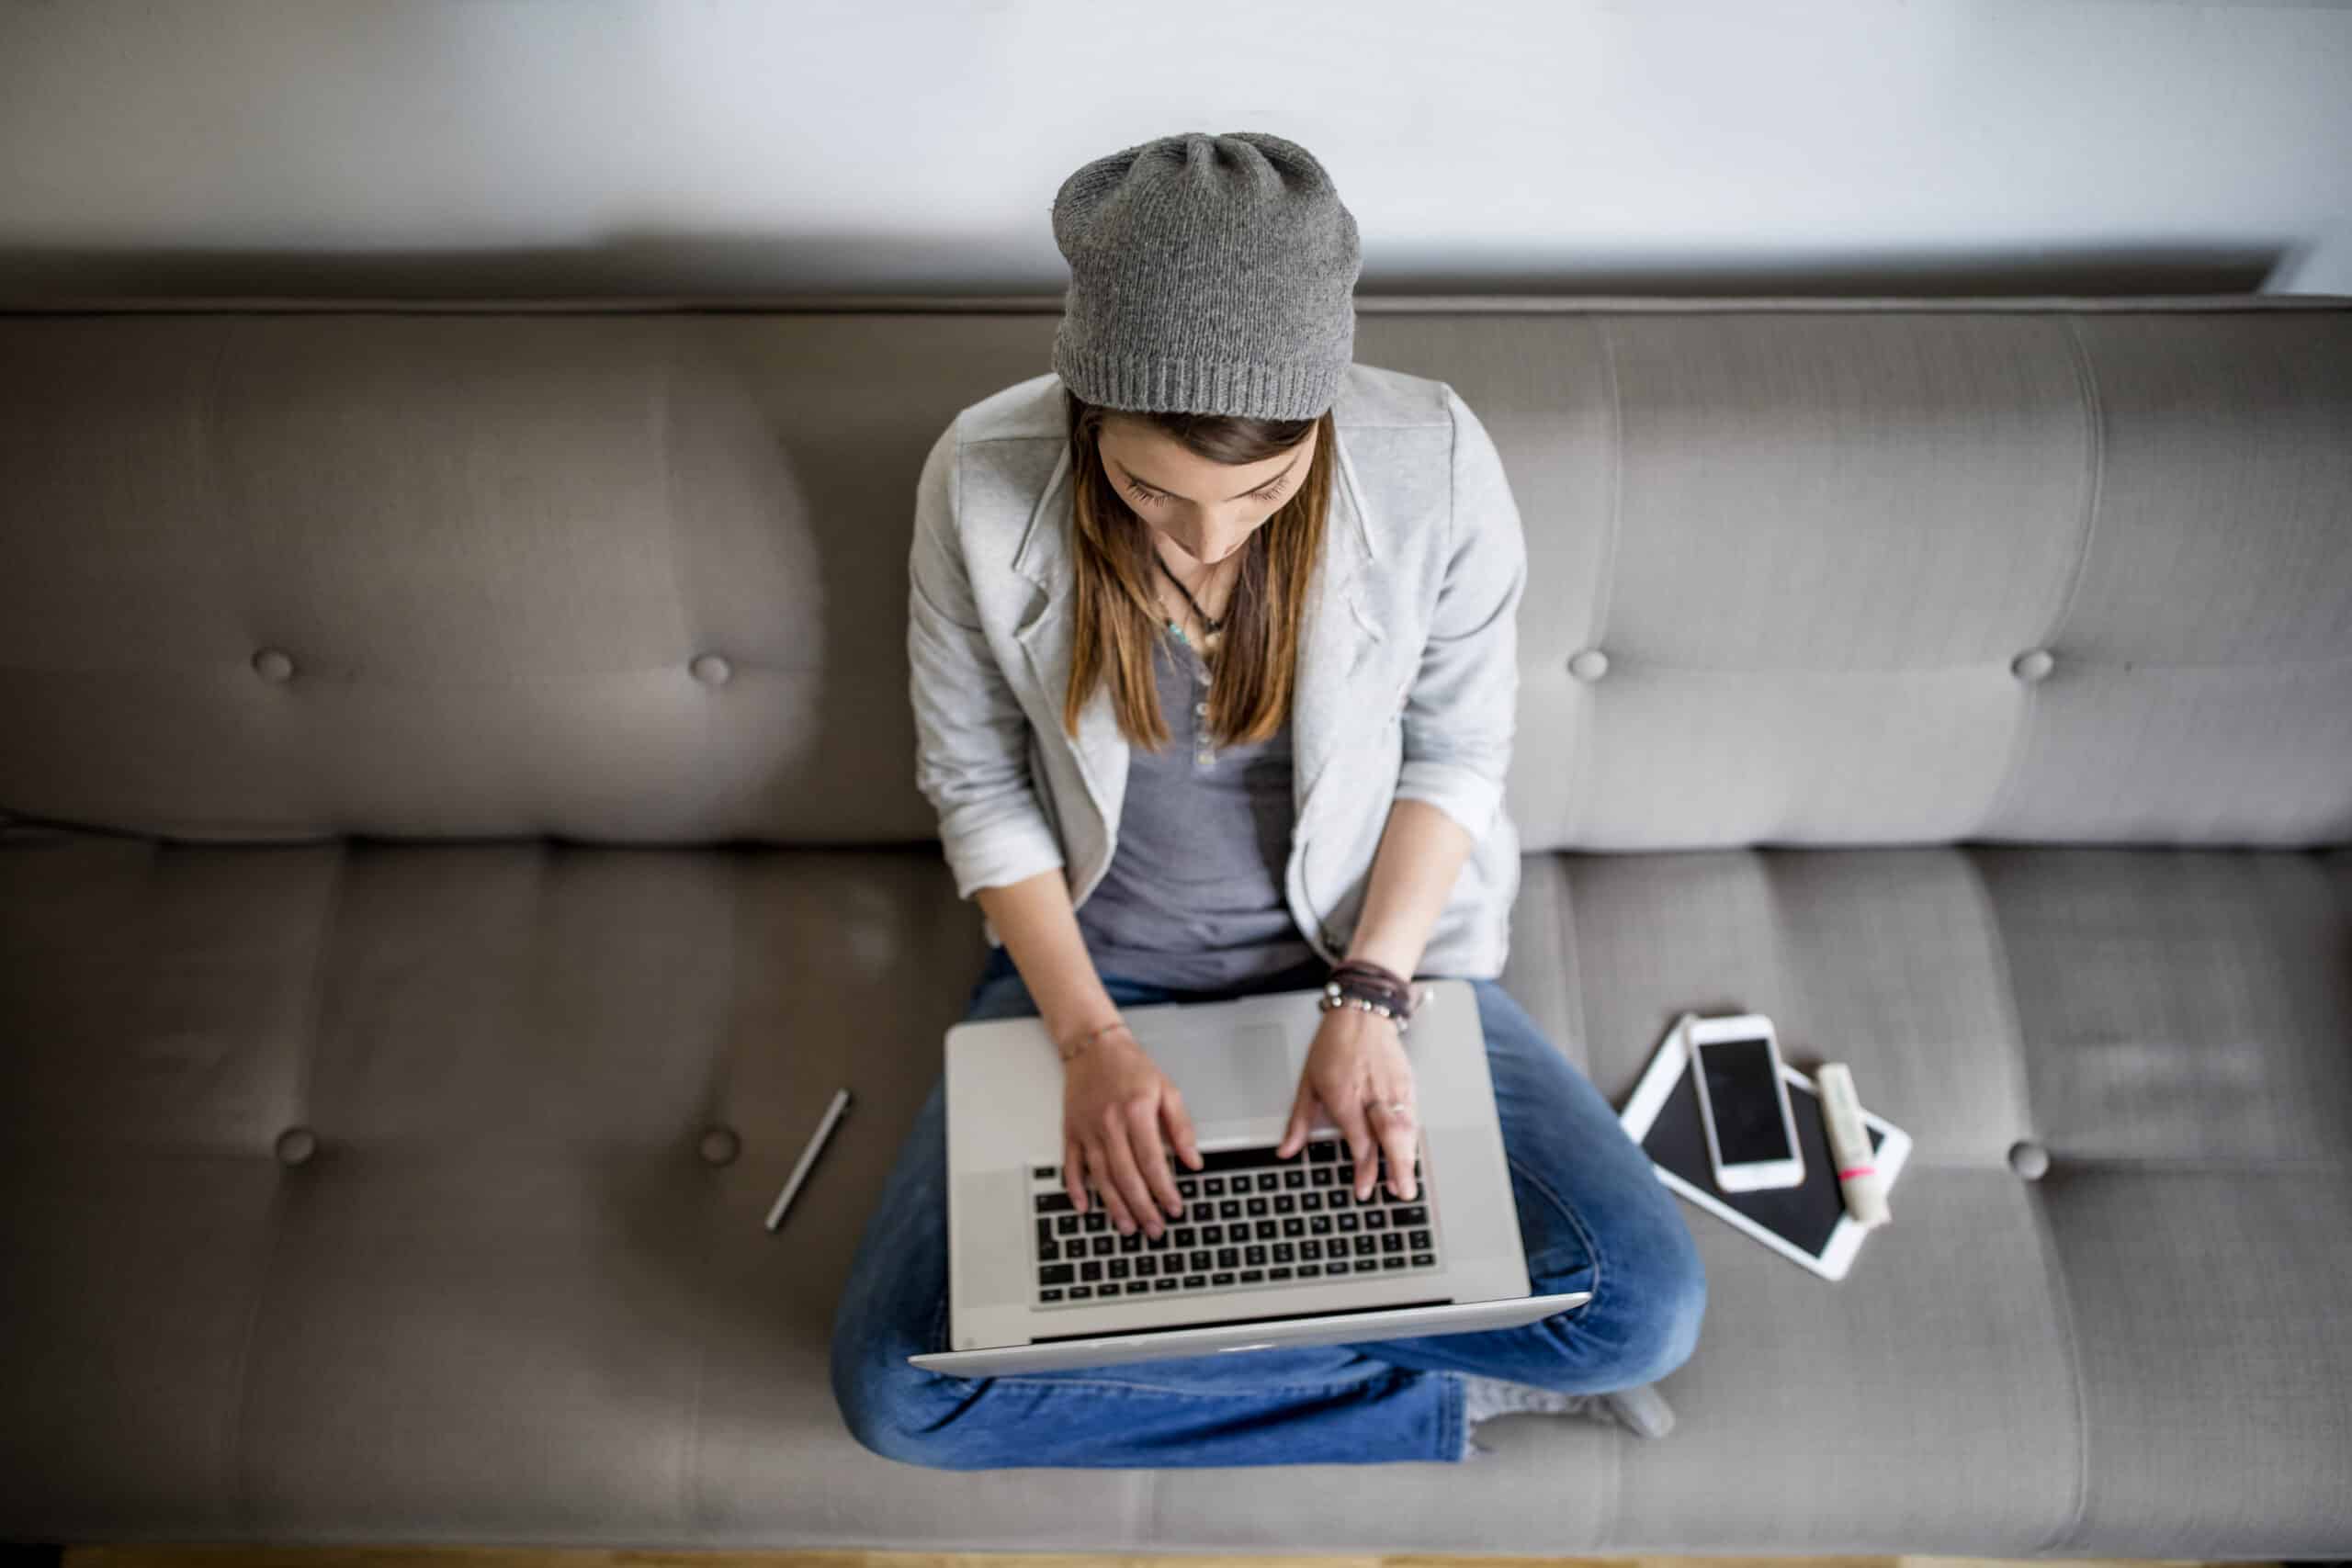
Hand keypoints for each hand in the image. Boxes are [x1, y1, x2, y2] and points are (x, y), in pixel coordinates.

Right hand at [1062, 1022, 1202, 1238]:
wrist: (1093, 1046)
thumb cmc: (1131, 1067)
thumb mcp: (1167, 1089)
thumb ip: (1181, 1127)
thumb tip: (1193, 1161)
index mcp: (1136, 1112)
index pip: (1152, 1161)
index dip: (1164, 1189)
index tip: (1174, 1207)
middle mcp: (1109, 1123)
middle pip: (1126, 1176)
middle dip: (1142, 1208)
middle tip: (1154, 1228)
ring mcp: (1087, 1129)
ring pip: (1100, 1176)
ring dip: (1114, 1206)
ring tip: (1127, 1227)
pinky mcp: (1071, 1131)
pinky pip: (1071, 1165)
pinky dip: (1075, 1189)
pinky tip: (1084, 1207)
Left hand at [1273, 1001, 1420, 1201]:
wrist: (1362, 1015)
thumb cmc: (1333, 1046)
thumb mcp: (1307, 1083)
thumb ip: (1299, 1122)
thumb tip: (1285, 1150)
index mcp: (1344, 1095)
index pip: (1360, 1140)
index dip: (1364, 1168)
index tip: (1364, 1190)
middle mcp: (1371, 1094)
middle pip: (1390, 1137)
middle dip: (1397, 1168)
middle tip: (1401, 1194)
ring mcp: (1393, 1090)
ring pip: (1406, 1130)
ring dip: (1408, 1159)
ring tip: (1406, 1184)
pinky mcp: (1407, 1085)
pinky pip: (1413, 1119)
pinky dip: (1412, 1141)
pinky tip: (1409, 1156)